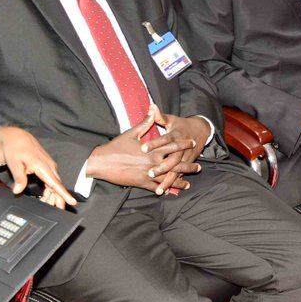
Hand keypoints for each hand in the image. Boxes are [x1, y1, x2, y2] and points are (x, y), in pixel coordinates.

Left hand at [0, 128, 76, 207]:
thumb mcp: (14, 164)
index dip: (63, 194)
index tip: (72, 202)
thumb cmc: (15, 150)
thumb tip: (18, 191)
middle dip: (58, 199)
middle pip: (57, 186)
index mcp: (43, 166)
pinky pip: (52, 181)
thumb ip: (19, 178)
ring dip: (52, 195)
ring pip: (55, 185)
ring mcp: (49, 166)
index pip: (55, 183)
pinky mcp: (47, 167)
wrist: (16, 138)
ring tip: (46, 204)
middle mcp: (50, 166)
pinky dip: (49, 190)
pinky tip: (44, 196)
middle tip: (56, 211)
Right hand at [86, 115, 200, 194]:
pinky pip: (155, 187)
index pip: (173, 146)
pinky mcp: (141, 183)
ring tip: (188, 184)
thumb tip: (152, 110)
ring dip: (180, 181)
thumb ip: (145, 123)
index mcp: (152, 149)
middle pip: (175, 164)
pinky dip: (164, 189)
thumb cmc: (116, 146)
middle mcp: (153, 162)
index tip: (193, 143)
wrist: (101, 162)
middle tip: (198, 167)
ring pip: (168, 178)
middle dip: (188, 166)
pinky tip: (170, 191)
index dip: (184, 144)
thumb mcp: (131, 133)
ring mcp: (148, 174)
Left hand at [152, 105, 211, 191]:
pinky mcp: (188, 163)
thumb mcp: (171, 119)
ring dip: (168, 180)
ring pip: (177, 170)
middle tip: (150, 173)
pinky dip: (175, 183)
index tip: (142, 148)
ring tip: (159, 189)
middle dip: (162, 167)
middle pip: (172, 158)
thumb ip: (160, 116)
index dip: (154, 143)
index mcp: (175, 135)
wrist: (201, 130)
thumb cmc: (181, 125)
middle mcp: (181, 147)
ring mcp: (186, 157)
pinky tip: (167, 190)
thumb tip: (151, 106)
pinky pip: (181, 174)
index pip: (164, 139)